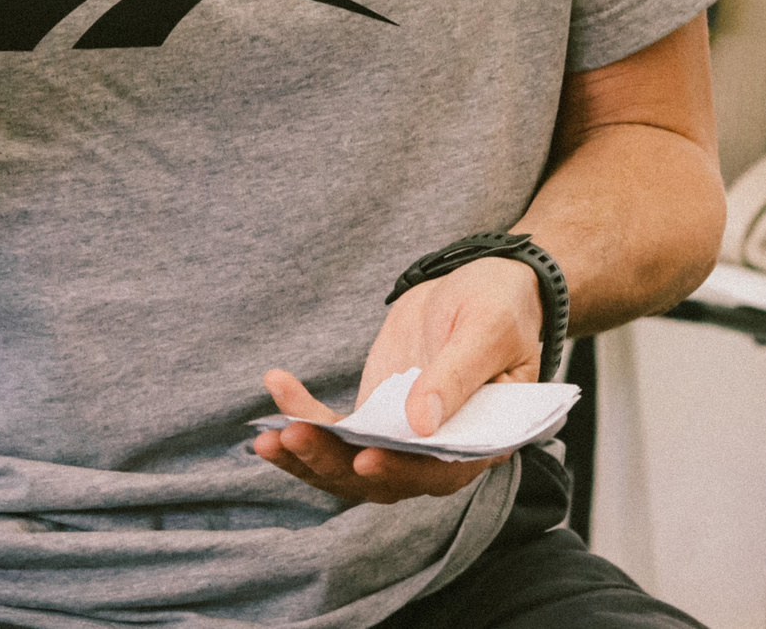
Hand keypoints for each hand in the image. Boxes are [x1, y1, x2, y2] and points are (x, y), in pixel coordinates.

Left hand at [252, 256, 542, 504]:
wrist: (478, 287)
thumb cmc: (498, 305)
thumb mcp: (487, 329)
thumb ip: (457, 374)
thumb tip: (421, 423)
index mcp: (483, 440)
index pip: (440, 471)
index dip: (402, 472)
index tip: (363, 459)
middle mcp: (441, 452)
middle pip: (384, 478)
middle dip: (333, 463)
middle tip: (292, 437)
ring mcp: (403, 438)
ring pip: (351, 466)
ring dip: (308, 455)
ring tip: (268, 436)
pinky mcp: (376, 418)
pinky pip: (336, 433)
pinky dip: (304, 419)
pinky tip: (279, 392)